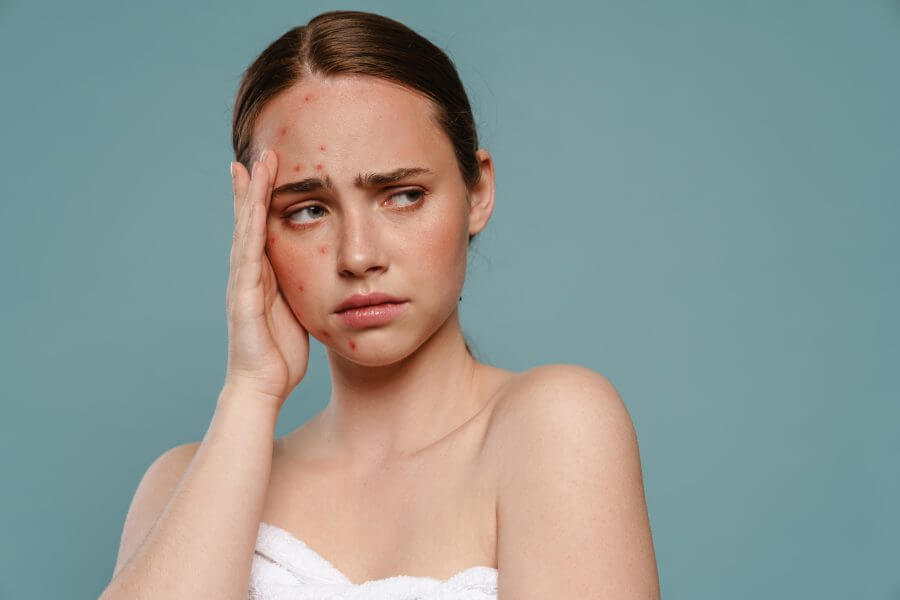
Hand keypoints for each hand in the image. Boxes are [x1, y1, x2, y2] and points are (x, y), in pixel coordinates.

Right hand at [223, 150, 308, 409]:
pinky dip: (250, 225)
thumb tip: (327, 273)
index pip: (263, 229)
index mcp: (264, 276)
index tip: (271, 169)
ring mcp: (243, 282)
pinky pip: (248, 253)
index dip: (264, 199)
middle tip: (259, 151)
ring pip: (246, 229)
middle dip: (253, 186)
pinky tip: (253, 203)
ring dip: (250, 195)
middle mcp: (249, 274)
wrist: (262, 387)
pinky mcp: (244, 295)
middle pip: (249, 220)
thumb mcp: (302, 310)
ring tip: (255, 162)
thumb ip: (306, 288)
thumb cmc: (282, 355)